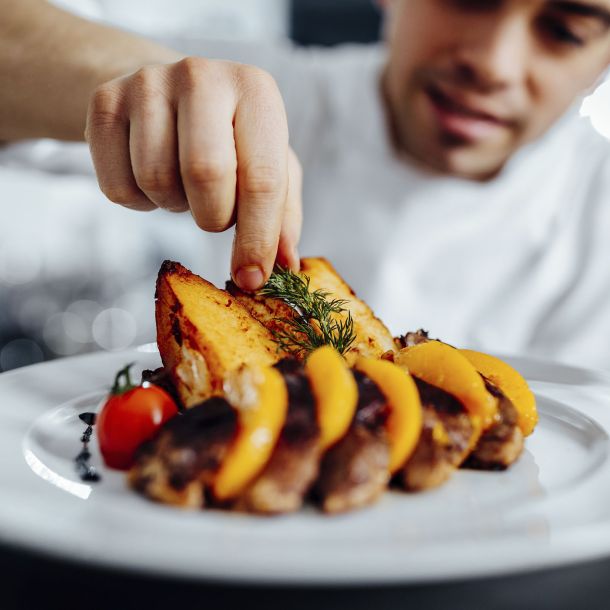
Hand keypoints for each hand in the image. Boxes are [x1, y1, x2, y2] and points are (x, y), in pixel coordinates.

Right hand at [85, 57, 301, 290]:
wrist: (166, 95)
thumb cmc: (229, 138)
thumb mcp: (268, 165)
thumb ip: (282, 214)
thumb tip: (286, 264)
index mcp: (256, 90)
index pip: (261, 178)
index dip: (257, 239)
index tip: (251, 278)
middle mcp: (201, 76)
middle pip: (204, 175)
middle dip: (212, 216)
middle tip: (214, 212)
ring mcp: (147, 83)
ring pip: (156, 180)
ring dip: (174, 205)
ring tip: (184, 185)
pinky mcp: (104, 102)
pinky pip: (117, 186)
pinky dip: (139, 202)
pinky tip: (153, 179)